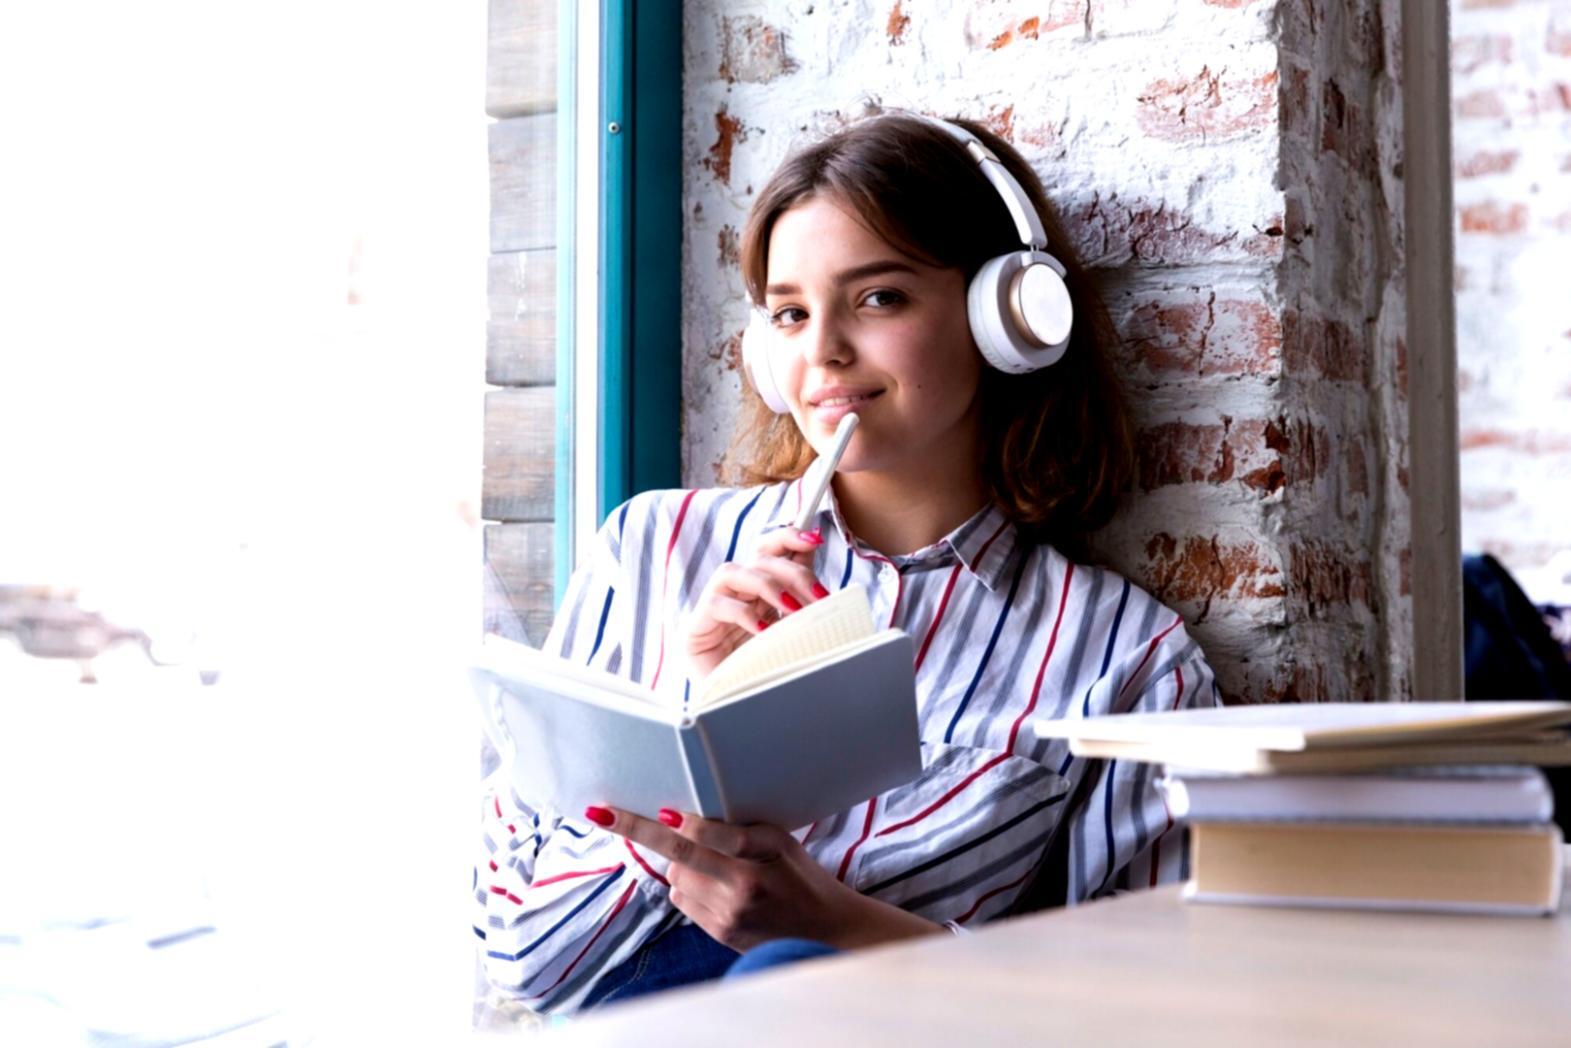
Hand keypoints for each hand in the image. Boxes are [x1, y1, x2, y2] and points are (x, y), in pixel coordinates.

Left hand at [588, 805, 940, 951]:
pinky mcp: (718, 933)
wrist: (824, 931)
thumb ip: (739, 829)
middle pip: (678, 855)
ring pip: (676, 878)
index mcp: (761, 858)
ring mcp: (727, 915)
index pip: (708, 835)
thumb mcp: (781, 842)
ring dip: (679, 863)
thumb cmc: (801, 876)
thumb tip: (686, 816)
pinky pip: (684, 901)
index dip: (680, 823)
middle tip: (600, 813)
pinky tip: (714, 885)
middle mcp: (741, 889)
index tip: (657, 809)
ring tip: (711, 862)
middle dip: (637, 830)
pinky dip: (688, 886)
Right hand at [683, 527, 828, 679]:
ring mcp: (712, 607)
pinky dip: (744, 614)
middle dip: (793, 572)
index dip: (789, 538)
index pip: (768, 550)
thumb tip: (827, 584)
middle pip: (758, 559)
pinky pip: (717, 605)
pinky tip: (764, 630)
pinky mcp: (696, 627)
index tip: (814, 538)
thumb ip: (801, 606)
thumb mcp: (791, 634)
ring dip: (768, 585)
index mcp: (756, 590)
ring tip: (792, 608)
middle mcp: (733, 593)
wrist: (732, 708)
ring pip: (733, 572)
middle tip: (818, 596)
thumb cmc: (764, 672)